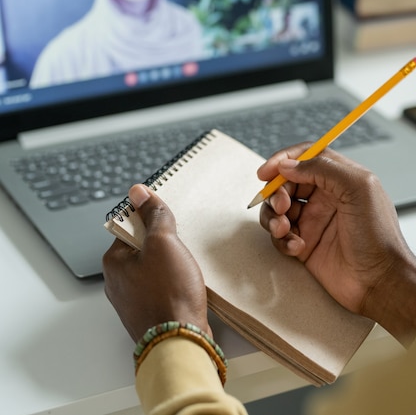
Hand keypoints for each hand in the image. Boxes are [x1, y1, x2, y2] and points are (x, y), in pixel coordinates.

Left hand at [102, 184, 210, 342]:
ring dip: (171, 267)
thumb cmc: (170, 294)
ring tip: (186, 272)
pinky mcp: (148, 314)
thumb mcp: (164, 243)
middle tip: (180, 252)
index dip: (152, 222)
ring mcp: (131, 300)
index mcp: (114, 261)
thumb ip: (153, 215)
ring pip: (153, 270)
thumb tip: (139, 191)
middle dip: (165, 247)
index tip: (168, 225)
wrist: (179, 340)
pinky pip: (161, 290)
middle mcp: (117, 281)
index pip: (129, 226)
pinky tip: (186, 289)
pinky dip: (174, 286)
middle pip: (143, 249)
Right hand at [258, 145, 415, 344]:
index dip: (284, 160)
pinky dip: (281, 240)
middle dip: (277, 192)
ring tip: (284, 229)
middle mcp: (326, 198)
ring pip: (278, 209)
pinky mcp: (305, 245)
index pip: (307, 157)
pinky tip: (297, 247)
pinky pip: (280, 236)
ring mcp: (314, 221)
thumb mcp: (359, 189)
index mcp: (340, 179)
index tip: (267, 172)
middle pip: (287, 182)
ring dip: (273, 216)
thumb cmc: (378, 236)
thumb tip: (288, 165)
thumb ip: (323, 168)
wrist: (379, 281)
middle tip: (282, 206)